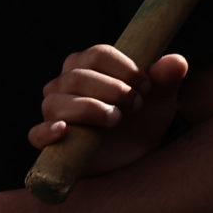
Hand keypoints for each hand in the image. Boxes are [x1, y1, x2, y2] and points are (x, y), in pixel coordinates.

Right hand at [27, 42, 189, 177]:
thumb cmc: (142, 120)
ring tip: (115, 119)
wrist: (134, 157)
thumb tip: (176, 62)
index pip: (96, 55)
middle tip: (136, 105)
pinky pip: (37, 134)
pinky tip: (64, 131)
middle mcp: (64, 85)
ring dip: (89, 109)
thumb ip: (167, 79)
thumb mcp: (160, 99)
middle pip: (77, 77)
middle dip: (111, 89)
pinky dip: (48, 131)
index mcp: (88, 66)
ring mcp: (54, 113)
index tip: (146, 85)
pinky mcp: (49, 142)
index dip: (123, 68)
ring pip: (57, 103)